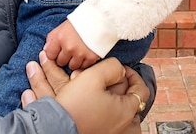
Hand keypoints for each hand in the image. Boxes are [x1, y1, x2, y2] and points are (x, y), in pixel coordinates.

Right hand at [22, 53, 148, 133]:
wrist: (54, 125)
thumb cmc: (75, 104)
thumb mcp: (94, 76)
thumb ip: (112, 67)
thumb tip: (119, 69)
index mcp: (126, 111)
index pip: (141, 90)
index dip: (133, 75)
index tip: (121, 69)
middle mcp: (121, 123)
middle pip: (128, 97)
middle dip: (118, 83)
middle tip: (106, 75)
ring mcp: (109, 129)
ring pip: (115, 105)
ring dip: (108, 92)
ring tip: (94, 84)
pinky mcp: (98, 130)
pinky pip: (105, 113)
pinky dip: (100, 103)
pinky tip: (88, 96)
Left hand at [44, 20, 100, 69]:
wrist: (100, 18)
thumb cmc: (80, 21)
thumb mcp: (62, 26)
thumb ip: (52, 38)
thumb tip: (46, 51)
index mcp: (60, 38)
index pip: (49, 55)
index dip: (53, 54)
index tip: (58, 51)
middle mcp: (69, 47)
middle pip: (60, 63)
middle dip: (64, 58)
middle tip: (70, 51)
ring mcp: (80, 54)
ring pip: (72, 66)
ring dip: (74, 61)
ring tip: (78, 53)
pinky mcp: (91, 58)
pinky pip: (83, 67)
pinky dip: (84, 62)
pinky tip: (86, 54)